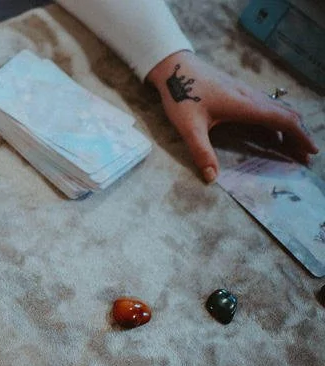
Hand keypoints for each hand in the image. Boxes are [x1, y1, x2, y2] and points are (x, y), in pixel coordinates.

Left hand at [147, 50, 317, 182]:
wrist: (175, 67)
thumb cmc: (181, 94)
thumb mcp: (188, 126)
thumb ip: (201, 151)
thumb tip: (212, 177)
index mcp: (245, 105)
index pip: (282, 120)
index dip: (299, 136)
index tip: (310, 151)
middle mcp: (251, 97)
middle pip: (286, 115)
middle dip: (299, 136)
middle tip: (306, 156)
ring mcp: (246, 93)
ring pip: (277, 110)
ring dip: (289, 128)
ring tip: (293, 148)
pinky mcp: (239, 92)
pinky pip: (266, 107)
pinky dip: (276, 121)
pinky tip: (271, 134)